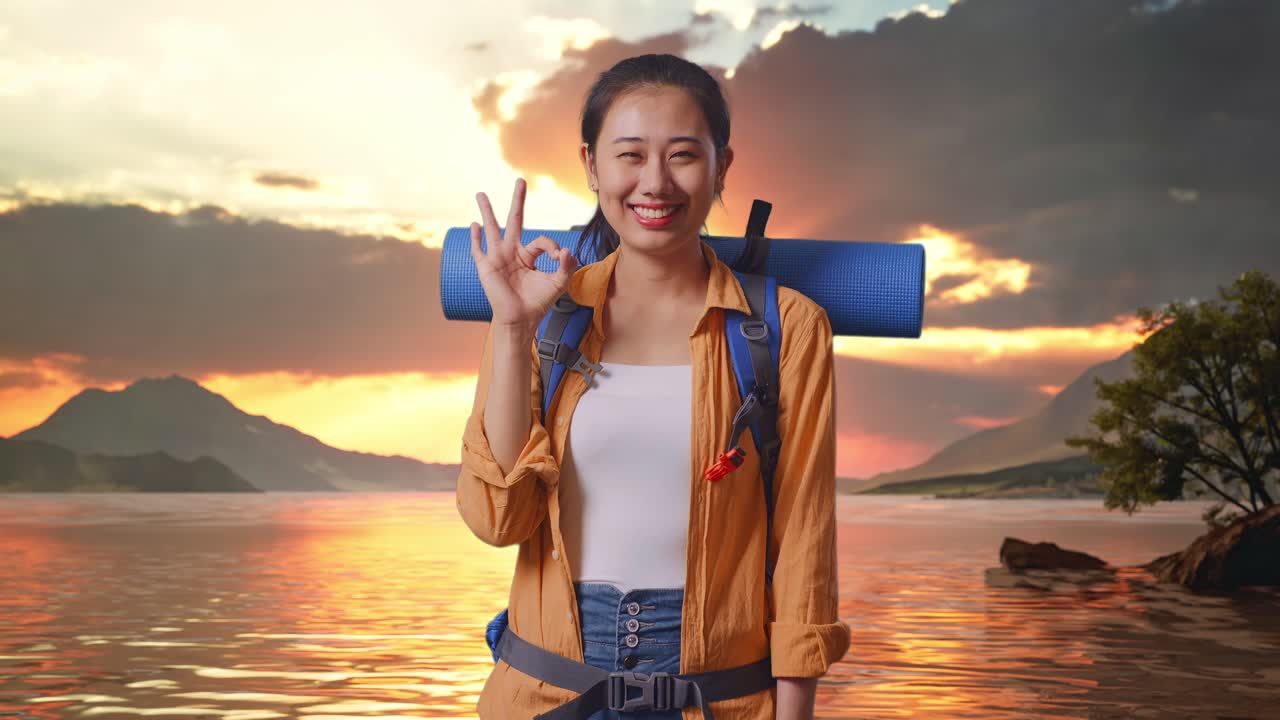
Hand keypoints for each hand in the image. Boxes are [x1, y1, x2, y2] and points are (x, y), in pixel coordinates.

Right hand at [471, 178, 578, 330]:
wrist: (521, 320)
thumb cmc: (538, 303)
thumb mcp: (558, 283)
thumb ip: (566, 266)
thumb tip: (569, 250)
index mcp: (528, 255)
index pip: (541, 240)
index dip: (553, 247)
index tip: (559, 258)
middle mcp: (512, 252)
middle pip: (515, 221)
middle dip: (518, 201)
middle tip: (521, 181)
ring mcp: (497, 258)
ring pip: (492, 229)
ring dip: (487, 211)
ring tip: (481, 194)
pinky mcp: (486, 268)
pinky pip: (478, 250)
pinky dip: (475, 238)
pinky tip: (473, 225)